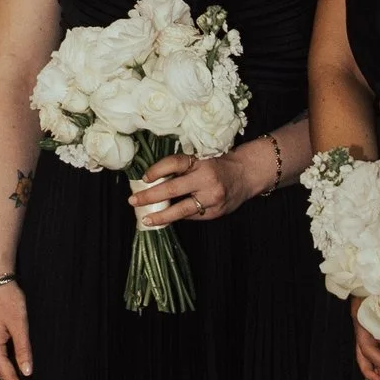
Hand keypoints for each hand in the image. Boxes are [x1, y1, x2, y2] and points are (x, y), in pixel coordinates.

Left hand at [130, 148, 244, 227]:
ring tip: (147, 219)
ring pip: (181, 210)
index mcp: (200, 161)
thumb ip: (182, 169)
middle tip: (133, 201)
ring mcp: (211, 198)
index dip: (156, 170)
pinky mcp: (215, 212)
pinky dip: (179, 217)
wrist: (246, 174)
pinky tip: (170, 218)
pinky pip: (192, 216)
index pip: (174, 163)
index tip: (144, 178)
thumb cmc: (218, 165)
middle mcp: (206, 179)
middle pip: (172, 189)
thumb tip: (153, 181)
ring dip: (161, 216)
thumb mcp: (201, 159)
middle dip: (150, 196)